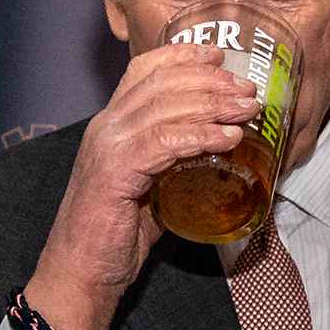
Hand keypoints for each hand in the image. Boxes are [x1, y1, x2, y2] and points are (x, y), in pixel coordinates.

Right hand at [21, 44, 259, 329]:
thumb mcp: (151, 190)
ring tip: (247, 111)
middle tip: (247, 91)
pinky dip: (200, 136)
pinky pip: (164, 142)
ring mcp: (108, 146)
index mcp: (111, 125)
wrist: (81, 272)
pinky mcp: (115, 171)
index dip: (182, 56)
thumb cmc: (115, 236)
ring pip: (165, 108)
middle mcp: (106, 127)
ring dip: (213, 105)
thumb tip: (219, 159)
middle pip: (162, 83)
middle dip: (210, 81)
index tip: (219, 57)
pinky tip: (227, 139)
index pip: (143, 71)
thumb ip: (174, 167)